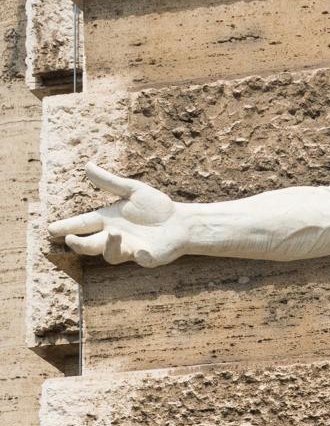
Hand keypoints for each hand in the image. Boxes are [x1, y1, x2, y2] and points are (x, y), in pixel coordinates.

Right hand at [47, 163, 188, 266]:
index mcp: (109, 220)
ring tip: (113, 234)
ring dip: (109, 246)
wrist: (181, 222)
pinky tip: (141, 250)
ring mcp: (130, 249)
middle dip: (79, 243)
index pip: (85, 223)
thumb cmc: (156, 207)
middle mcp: (115, 237)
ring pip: (111, 254)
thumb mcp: (132, 190)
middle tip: (69, 238)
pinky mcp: (147, 257)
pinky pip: (142, 259)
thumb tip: (87, 166)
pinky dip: (141, 255)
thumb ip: (109, 182)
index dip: (68, 226)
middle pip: (91, 244)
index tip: (52, 229)